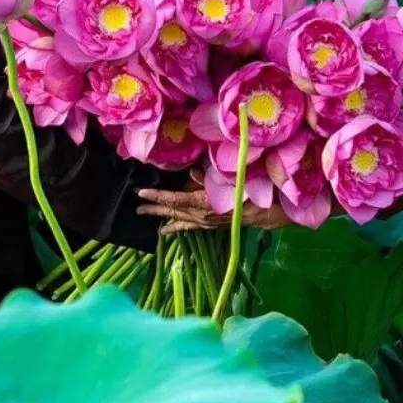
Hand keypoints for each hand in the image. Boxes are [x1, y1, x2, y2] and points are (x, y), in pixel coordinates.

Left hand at [136, 188, 291, 234]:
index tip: (141, 192)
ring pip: (179, 219)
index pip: (175, 199)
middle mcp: (201, 216)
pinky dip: (176, 227)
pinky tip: (166, 230)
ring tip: (146, 213)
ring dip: (162, 216)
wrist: (265, 213)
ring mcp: (205, 223)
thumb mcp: (228, 180)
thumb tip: (191, 171)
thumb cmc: (248, 192)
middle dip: (155, 207)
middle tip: (137, 204)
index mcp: (204, 203)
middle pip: (173, 210)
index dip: (158, 196)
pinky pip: (189, 227)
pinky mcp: (210, 225)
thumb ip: (207, 177)